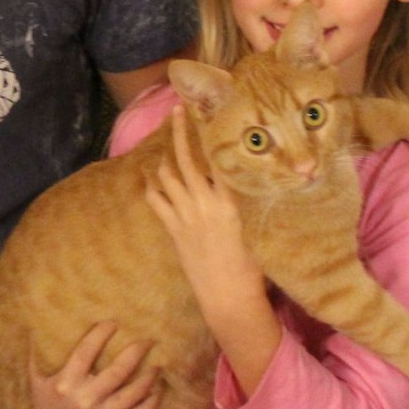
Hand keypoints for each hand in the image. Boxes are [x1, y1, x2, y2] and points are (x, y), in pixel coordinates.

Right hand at [26, 322, 159, 408]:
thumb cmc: (45, 404)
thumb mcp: (37, 379)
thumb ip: (38, 354)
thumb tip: (39, 324)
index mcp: (66, 383)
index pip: (85, 352)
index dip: (100, 335)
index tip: (112, 323)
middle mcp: (85, 400)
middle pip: (117, 372)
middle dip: (135, 352)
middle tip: (148, 339)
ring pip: (134, 393)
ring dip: (149, 376)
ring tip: (157, 362)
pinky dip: (153, 401)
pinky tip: (158, 388)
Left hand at [146, 107, 278, 396]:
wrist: (229, 298)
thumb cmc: (252, 267)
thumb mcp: (258, 228)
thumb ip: (252, 203)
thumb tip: (255, 182)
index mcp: (231, 202)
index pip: (219, 159)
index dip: (212, 134)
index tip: (209, 114)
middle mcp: (206, 203)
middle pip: (187, 159)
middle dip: (179, 131)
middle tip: (176, 110)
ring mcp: (186, 216)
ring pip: (167, 176)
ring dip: (165, 159)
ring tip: (165, 146)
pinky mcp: (173, 230)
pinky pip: (156, 200)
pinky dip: (152, 186)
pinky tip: (150, 177)